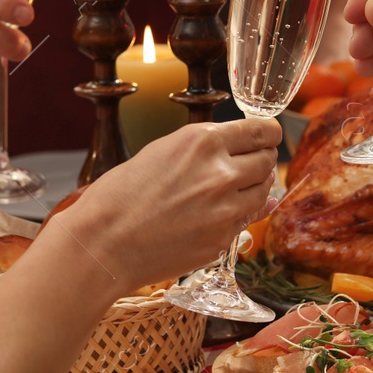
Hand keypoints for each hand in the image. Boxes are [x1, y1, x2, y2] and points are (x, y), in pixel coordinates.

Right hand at [49, 120, 280, 292]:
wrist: (104, 242)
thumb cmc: (121, 194)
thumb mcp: (163, 153)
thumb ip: (205, 152)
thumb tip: (244, 157)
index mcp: (203, 141)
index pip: (261, 130)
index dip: (268, 133)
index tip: (268, 136)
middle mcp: (221, 172)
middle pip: (267, 160)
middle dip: (263, 160)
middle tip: (250, 163)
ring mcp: (225, 209)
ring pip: (264, 192)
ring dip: (256, 188)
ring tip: (234, 189)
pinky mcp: (222, 239)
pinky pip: (246, 221)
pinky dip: (240, 215)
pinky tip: (220, 213)